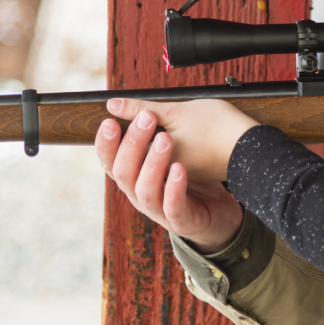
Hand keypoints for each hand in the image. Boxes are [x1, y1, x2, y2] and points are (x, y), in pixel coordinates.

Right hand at [95, 98, 258, 252]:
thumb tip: (119, 104)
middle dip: (132, 144)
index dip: (106, 144)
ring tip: (165, 139)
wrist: (217, 213)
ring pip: (145, 190)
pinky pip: (173, 206)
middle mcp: (140, 194)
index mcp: (133, 178)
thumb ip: (150, 134)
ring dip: (152, 163)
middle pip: (124, 173)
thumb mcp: (170, 153)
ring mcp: (159, 210)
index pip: (109, 162)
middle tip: (146, 119)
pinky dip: (174, 187)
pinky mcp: (181, 220)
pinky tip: (180, 168)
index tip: (110, 121)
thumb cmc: (188, 181)